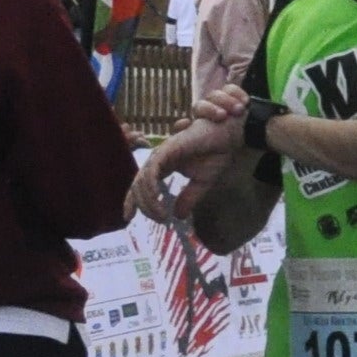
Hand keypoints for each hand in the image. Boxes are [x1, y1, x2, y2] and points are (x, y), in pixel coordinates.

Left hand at [130, 94, 248, 226]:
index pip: (141, 185)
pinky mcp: (167, 149)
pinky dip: (151, 186)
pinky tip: (157, 198)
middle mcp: (158, 160)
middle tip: (159, 220)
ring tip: (162, 215)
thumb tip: (178, 216)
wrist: (228, 137)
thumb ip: (189, 198)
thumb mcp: (202, 183)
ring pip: (142, 180)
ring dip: (149, 200)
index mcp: (163, 166)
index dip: (132, 201)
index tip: (128, 218)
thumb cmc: (215, 154)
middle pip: (138, 185)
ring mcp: (161, 153)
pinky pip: (152, 170)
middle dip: (143, 205)